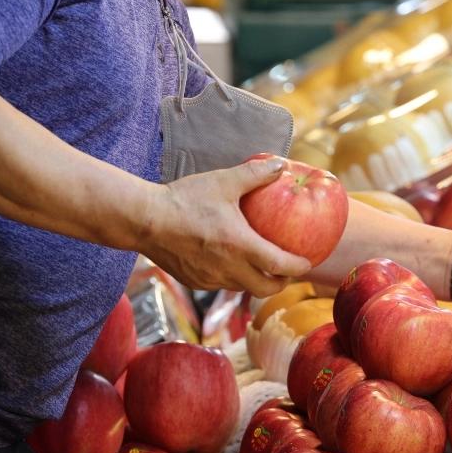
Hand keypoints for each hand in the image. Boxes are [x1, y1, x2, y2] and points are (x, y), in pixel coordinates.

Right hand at [140, 157, 312, 297]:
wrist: (144, 221)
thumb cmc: (184, 199)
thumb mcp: (222, 181)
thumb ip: (255, 174)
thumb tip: (281, 164)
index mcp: (240, 246)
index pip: (280, 266)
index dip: (298, 267)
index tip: (308, 262)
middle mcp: (229, 269)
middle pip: (266, 288)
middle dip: (281, 283)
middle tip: (288, 271)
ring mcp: (211, 279)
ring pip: (244, 289)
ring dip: (257, 282)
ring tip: (263, 268)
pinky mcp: (196, 282)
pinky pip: (223, 285)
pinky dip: (234, 278)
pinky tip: (233, 264)